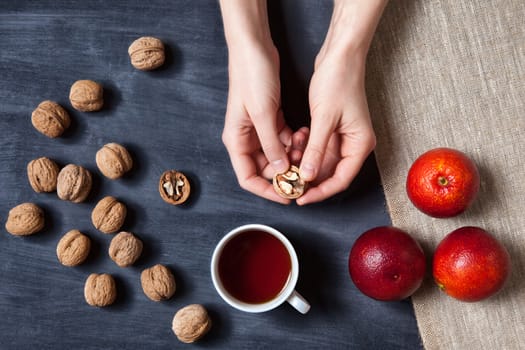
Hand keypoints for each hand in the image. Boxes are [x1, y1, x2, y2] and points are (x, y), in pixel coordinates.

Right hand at [222, 43, 291, 203]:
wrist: (254, 48)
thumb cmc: (251, 78)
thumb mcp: (263, 114)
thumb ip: (271, 144)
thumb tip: (280, 170)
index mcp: (236, 140)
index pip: (248, 178)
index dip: (267, 190)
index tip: (288, 195)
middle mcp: (246, 138)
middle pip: (264, 169)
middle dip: (284, 172)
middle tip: (303, 172)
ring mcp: (258, 129)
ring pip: (276, 155)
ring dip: (292, 155)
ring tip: (306, 146)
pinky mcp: (269, 119)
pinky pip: (283, 140)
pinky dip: (294, 141)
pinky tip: (304, 134)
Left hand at [297, 49, 375, 204]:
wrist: (340, 55)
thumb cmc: (338, 81)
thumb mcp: (324, 119)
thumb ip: (316, 150)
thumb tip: (307, 176)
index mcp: (360, 144)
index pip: (341, 179)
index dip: (320, 192)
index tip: (300, 198)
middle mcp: (355, 143)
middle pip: (332, 173)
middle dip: (309, 178)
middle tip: (288, 182)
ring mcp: (345, 136)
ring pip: (322, 161)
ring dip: (305, 162)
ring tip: (288, 159)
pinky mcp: (334, 128)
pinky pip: (319, 147)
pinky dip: (305, 148)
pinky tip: (294, 141)